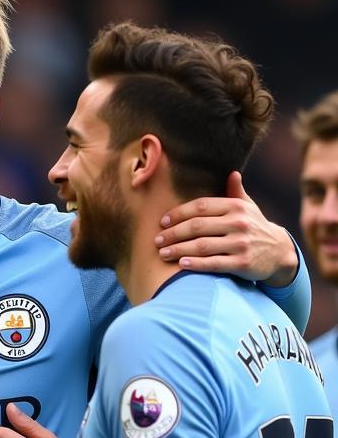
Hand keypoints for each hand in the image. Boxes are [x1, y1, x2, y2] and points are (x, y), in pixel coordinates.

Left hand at [156, 171, 296, 285]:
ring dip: (178, 249)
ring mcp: (241, 244)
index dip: (179, 213)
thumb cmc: (255, 227)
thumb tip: (232, 173)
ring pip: (202, 246)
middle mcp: (239, 223)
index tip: (163, 221)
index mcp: (236, 207)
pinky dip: (196, 264)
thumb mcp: (248, 208)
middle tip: (157, 240)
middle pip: (197, 226)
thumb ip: (236, 192)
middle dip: (173, 233)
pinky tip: (181, 264)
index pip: (201, 206)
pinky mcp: (243, 263)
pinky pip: (214, 264)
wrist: (280, 252)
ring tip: (162, 253)